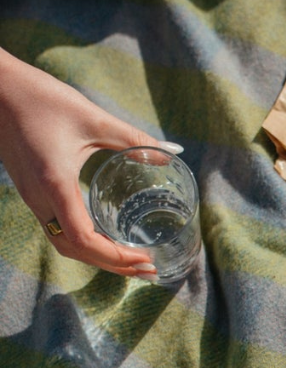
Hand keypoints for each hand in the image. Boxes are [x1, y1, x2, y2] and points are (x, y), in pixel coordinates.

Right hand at [0, 49, 165, 276]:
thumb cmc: (41, 98)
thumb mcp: (93, 118)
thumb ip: (134, 139)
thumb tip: (172, 153)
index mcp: (54, 184)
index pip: (82, 239)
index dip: (115, 257)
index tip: (144, 259)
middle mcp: (39, 198)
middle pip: (74, 250)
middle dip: (112, 266)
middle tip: (148, 269)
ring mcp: (32, 197)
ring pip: (63, 243)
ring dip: (98, 258)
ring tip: (131, 261)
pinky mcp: (31, 191)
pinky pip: (56, 229)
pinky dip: (84, 244)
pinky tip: (107, 239)